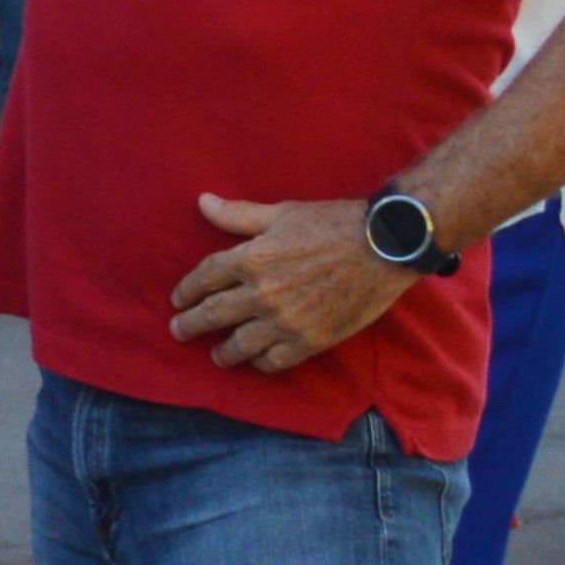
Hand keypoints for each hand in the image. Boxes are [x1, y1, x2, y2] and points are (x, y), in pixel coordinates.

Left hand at [173, 193, 403, 372]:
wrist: (386, 247)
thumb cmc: (335, 223)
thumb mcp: (283, 212)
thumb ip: (239, 214)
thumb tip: (202, 201)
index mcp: (251, 258)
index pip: (205, 278)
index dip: (187, 289)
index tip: (178, 298)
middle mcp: (262, 293)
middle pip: (213, 314)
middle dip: (190, 324)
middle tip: (177, 331)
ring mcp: (285, 321)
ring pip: (240, 344)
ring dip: (222, 351)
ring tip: (215, 355)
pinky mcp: (310, 340)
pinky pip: (274, 360)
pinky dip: (260, 363)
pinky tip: (255, 361)